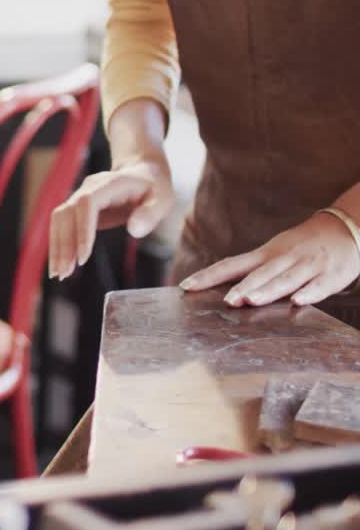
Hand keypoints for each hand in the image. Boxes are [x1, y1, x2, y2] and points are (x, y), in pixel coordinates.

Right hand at [49, 154, 174, 279]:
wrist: (142, 172)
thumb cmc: (154, 188)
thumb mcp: (163, 198)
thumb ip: (150, 213)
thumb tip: (134, 231)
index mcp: (109, 184)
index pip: (86, 204)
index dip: (82, 230)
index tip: (83, 257)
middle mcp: (88, 188)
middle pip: (66, 213)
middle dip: (63, 245)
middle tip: (64, 273)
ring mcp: (79, 197)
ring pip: (58, 220)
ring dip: (56, 247)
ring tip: (58, 274)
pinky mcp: (76, 209)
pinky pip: (61, 225)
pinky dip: (58, 244)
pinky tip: (60, 263)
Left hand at [180, 212, 359, 306]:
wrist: (345, 228)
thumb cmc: (302, 246)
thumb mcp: (274, 253)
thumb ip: (252, 271)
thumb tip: (223, 289)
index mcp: (265, 254)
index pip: (231, 265)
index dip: (208, 276)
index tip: (186, 287)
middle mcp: (283, 259)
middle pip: (259, 274)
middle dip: (242, 287)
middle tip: (225, 302)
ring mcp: (307, 266)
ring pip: (285, 279)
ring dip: (268, 290)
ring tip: (250, 300)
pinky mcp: (331, 275)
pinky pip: (319, 286)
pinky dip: (310, 293)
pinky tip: (298, 301)